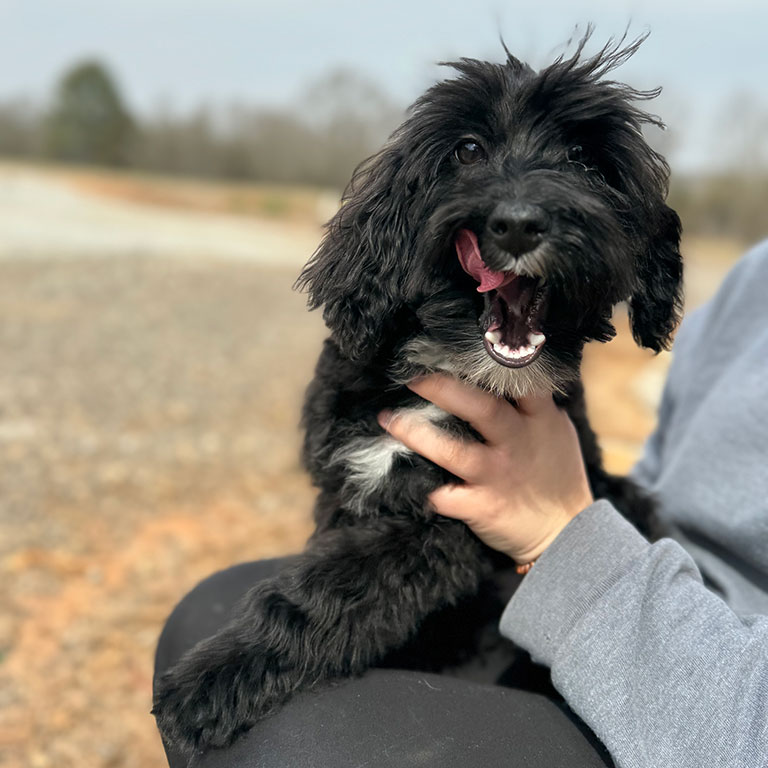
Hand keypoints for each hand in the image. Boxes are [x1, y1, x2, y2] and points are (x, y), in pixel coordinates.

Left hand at [378, 375, 593, 564]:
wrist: (566, 532)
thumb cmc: (556, 474)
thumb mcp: (554, 431)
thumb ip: (532, 405)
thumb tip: (503, 373)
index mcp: (538, 419)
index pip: (520, 381)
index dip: (491, 362)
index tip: (457, 349)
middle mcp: (516, 443)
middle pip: (480, 409)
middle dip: (443, 390)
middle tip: (412, 379)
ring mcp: (498, 476)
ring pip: (454, 452)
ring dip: (418, 435)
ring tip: (390, 420)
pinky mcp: (484, 507)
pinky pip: (448, 497)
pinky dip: (428, 489)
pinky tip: (403, 478)